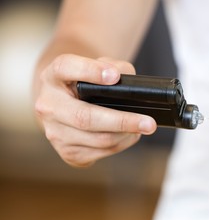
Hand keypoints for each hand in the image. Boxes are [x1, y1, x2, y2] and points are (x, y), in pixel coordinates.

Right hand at [34, 54, 156, 166]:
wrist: (66, 105)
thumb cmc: (87, 83)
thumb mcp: (98, 67)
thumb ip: (114, 67)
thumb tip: (124, 81)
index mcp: (53, 76)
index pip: (66, 68)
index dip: (90, 72)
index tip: (114, 76)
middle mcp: (48, 105)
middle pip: (85, 118)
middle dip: (122, 121)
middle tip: (149, 123)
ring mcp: (55, 133)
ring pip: (98, 140)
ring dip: (127, 135)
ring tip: (143, 127)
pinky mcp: (68, 153)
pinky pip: (101, 152)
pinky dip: (121, 144)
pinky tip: (129, 135)